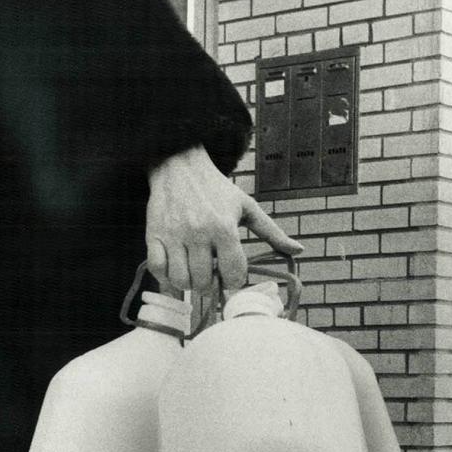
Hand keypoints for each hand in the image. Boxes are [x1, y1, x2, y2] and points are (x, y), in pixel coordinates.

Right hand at [146, 146, 303, 293]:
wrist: (179, 165)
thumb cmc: (216, 189)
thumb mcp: (247, 207)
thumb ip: (272, 232)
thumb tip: (298, 251)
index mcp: (224, 227)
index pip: (233, 273)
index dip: (235, 281)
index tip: (232, 276)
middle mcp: (198, 233)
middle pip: (205, 281)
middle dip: (211, 285)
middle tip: (213, 277)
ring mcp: (173, 235)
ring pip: (181, 280)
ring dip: (190, 284)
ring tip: (195, 274)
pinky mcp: (153, 234)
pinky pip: (157, 269)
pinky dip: (166, 278)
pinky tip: (176, 271)